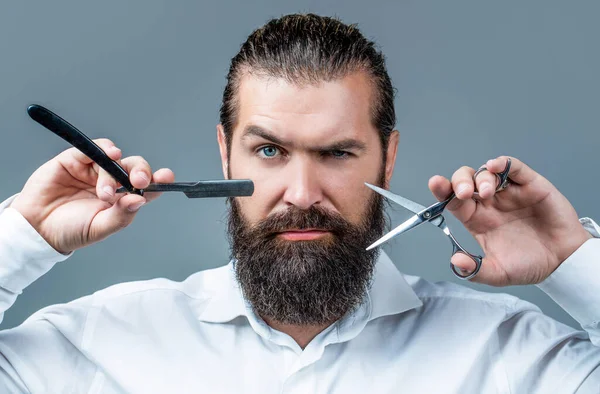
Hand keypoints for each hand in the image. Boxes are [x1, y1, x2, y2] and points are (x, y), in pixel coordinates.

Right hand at [10, 139, 174, 253]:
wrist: (36, 228)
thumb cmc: (70, 230)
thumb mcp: (99, 228)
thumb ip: (121, 215)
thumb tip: (139, 200)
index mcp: (122, 199)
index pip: (147, 187)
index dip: (159, 180)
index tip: (167, 177)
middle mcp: (112, 182)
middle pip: (134, 168)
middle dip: (141, 171)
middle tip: (139, 181)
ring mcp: (94, 170)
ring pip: (114, 160)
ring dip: (114, 173)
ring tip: (104, 193)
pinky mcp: (75, 160)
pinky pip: (94, 148)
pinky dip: (104, 149)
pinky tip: (109, 155)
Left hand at [428, 156, 591, 285]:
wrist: (564, 262)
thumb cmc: (530, 264)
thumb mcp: (498, 273)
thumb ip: (476, 270)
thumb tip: (455, 262)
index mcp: (477, 219)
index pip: (454, 201)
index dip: (442, 191)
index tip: (435, 184)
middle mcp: (490, 202)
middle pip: (466, 181)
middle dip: (459, 182)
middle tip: (463, 194)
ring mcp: (509, 192)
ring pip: (487, 172)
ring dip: (481, 177)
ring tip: (486, 192)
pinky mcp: (530, 185)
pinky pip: (514, 167)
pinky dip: (503, 163)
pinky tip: (495, 166)